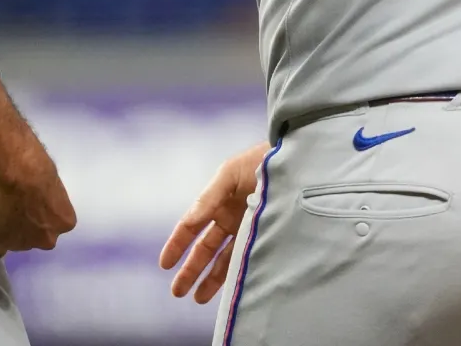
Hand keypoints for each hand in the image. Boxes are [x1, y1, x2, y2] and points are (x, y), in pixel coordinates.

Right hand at [0, 169, 76, 256]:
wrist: (12, 170)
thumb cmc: (36, 166)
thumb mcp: (53, 184)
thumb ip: (49, 201)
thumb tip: (41, 200)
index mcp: (64, 222)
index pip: (54, 225)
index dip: (43, 214)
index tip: (34, 204)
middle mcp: (47, 239)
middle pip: (38, 237)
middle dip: (30, 227)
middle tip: (18, 209)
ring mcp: (22, 244)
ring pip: (17, 242)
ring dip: (12, 231)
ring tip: (2, 211)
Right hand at [159, 142, 270, 302]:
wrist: (295, 161)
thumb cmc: (260, 162)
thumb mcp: (230, 174)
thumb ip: (208, 198)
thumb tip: (188, 221)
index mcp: (216, 202)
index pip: (191, 228)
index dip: (176, 245)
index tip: (165, 264)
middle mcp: (229, 219)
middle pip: (204, 249)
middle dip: (190, 270)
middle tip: (177, 291)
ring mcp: (246, 230)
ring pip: (223, 259)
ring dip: (210, 278)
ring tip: (198, 298)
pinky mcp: (265, 237)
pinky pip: (246, 260)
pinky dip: (235, 274)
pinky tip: (228, 290)